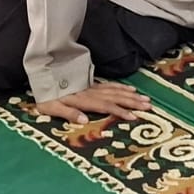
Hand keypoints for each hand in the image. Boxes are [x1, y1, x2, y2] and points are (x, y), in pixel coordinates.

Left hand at [31, 81, 152, 124]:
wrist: (44, 72)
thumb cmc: (47, 94)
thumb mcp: (51, 107)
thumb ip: (68, 113)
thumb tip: (84, 120)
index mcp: (83, 100)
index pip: (105, 106)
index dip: (120, 111)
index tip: (134, 116)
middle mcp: (91, 93)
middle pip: (115, 97)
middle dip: (132, 102)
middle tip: (148, 105)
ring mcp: (93, 87)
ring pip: (115, 90)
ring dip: (130, 95)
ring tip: (144, 98)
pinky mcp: (91, 83)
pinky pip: (110, 85)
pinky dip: (120, 87)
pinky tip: (129, 89)